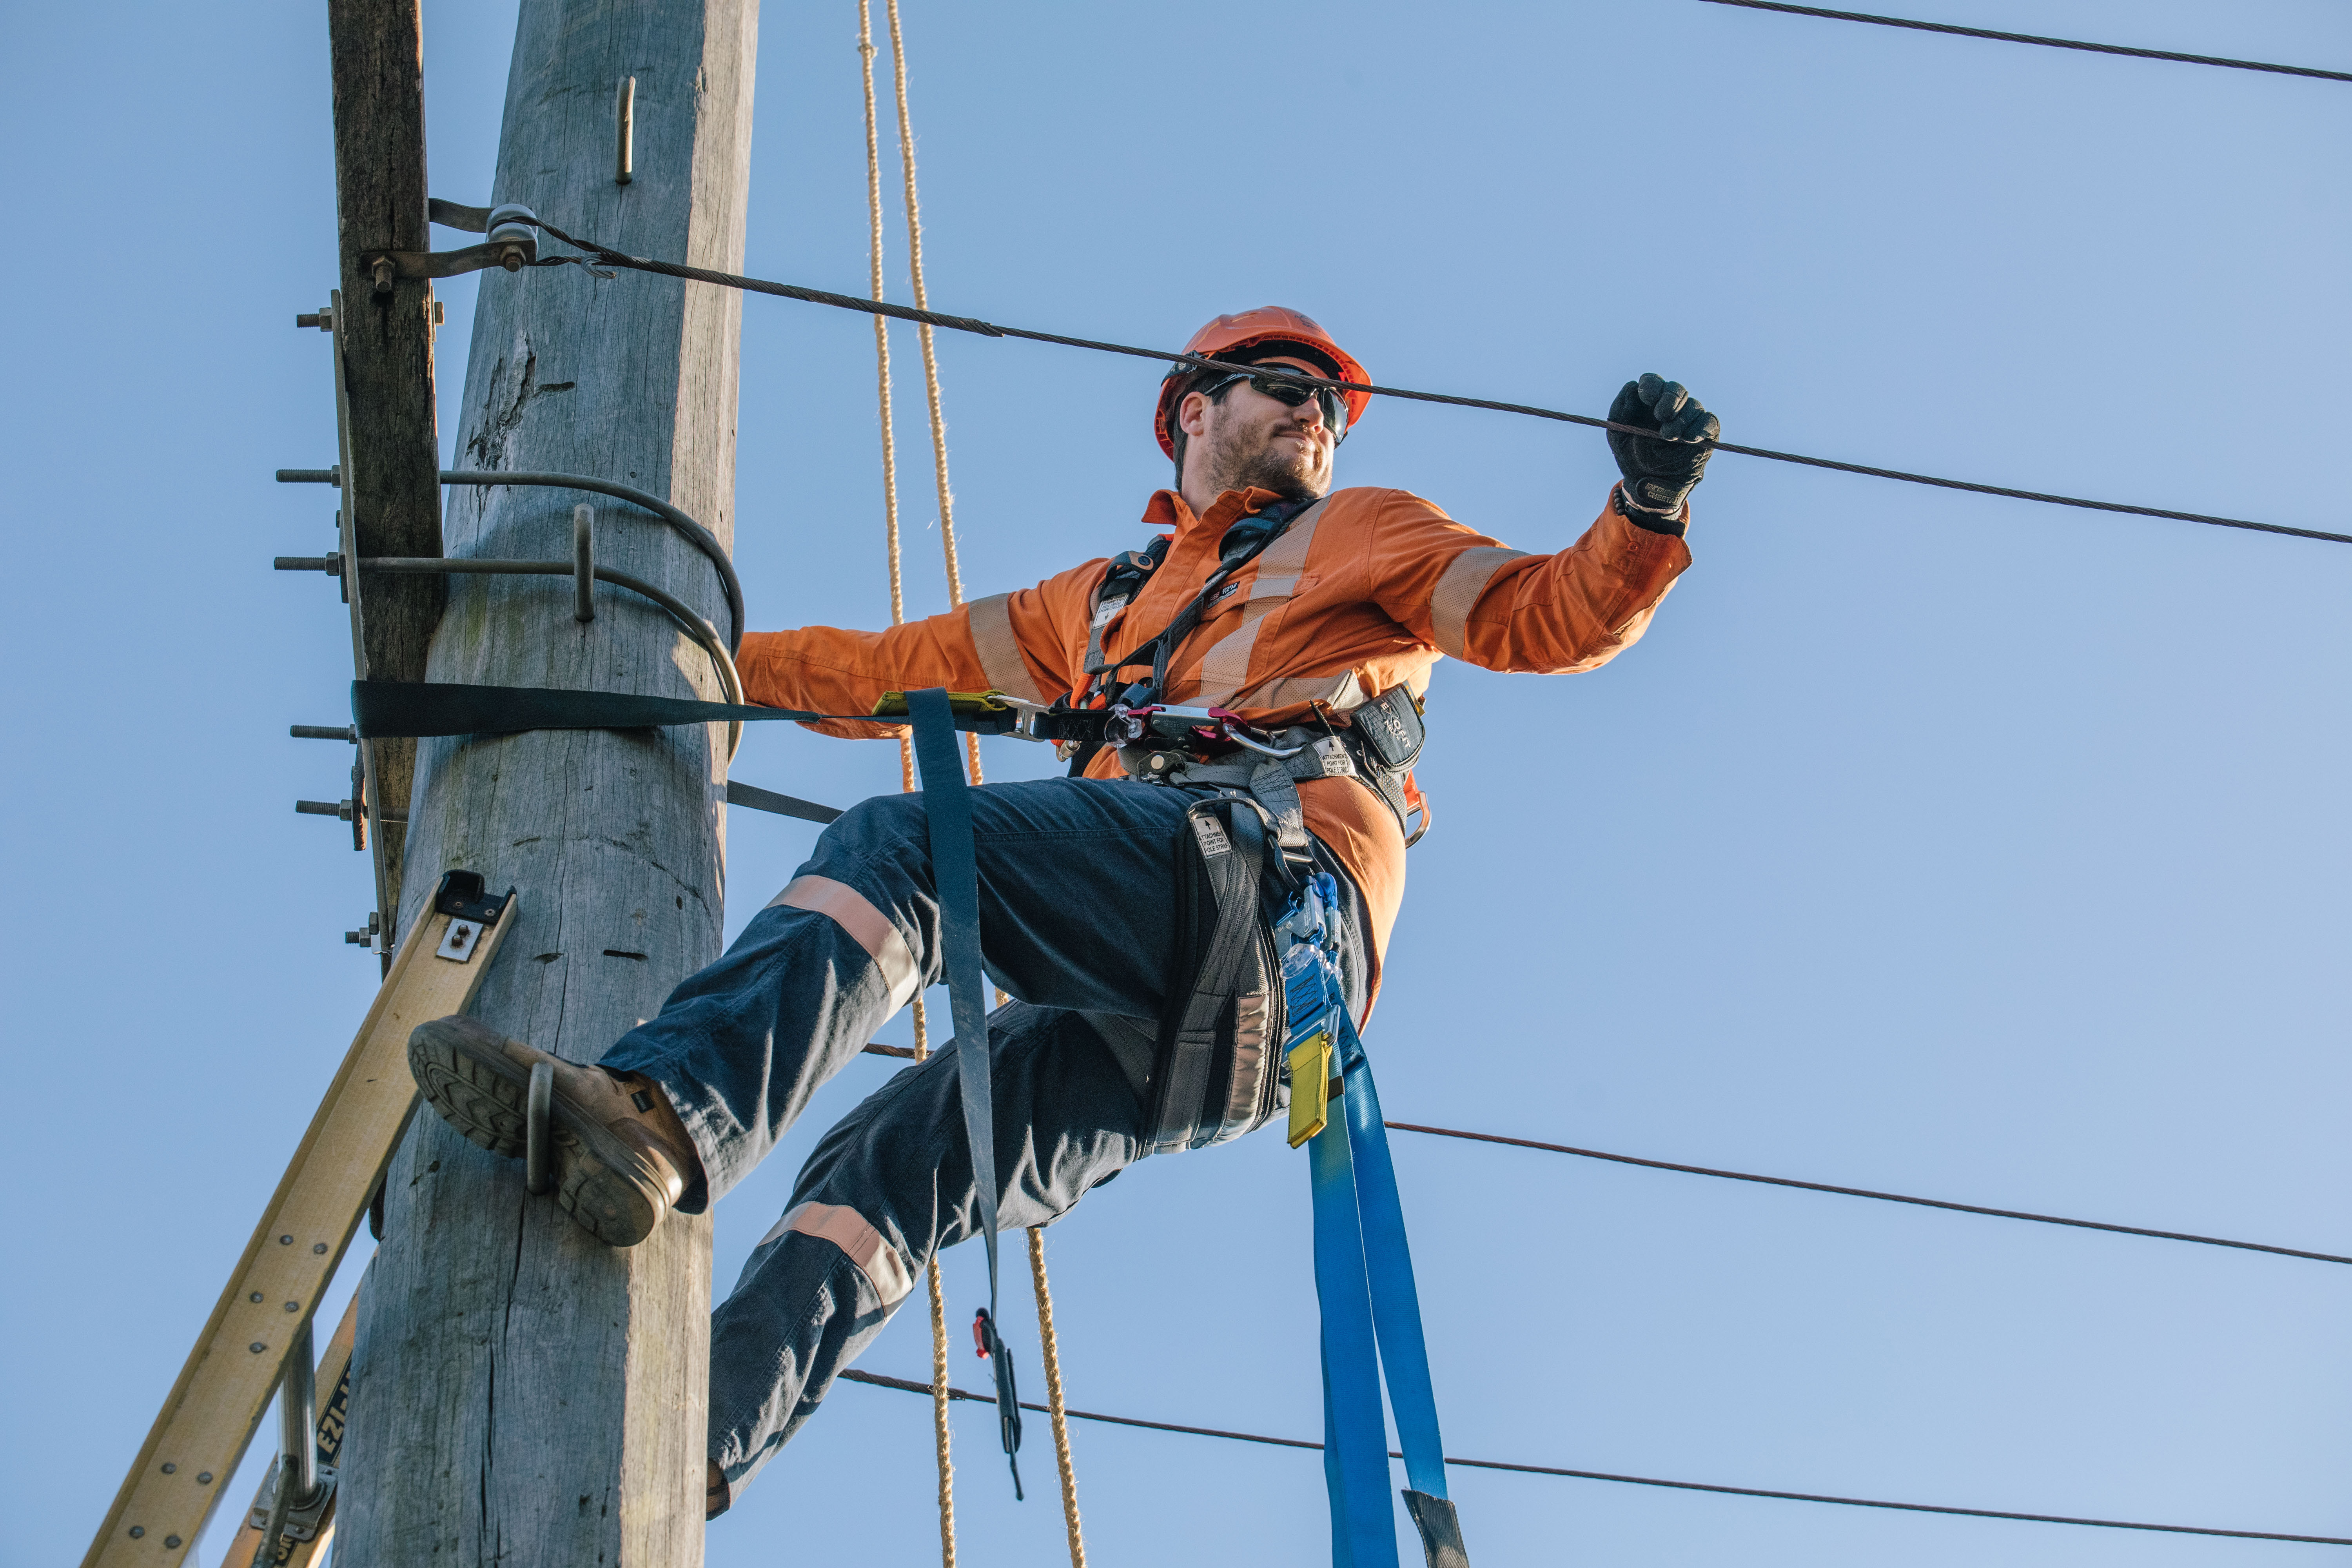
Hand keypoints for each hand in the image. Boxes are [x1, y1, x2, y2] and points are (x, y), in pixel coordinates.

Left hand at [1607, 373, 1719, 516]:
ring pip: (1693, 405)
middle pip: (1676, 389)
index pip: (1652, 382)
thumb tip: (1632, 386)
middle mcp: (1672, 405)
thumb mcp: (1618, 435)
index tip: (1648, 397)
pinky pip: (1709, 420)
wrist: (1650, 483)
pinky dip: (1699, 428)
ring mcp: (1690, 416)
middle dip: (1670, 400)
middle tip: (1662, 416)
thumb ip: (1620, 410)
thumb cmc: (1632, 456)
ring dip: (1681, 420)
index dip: (1652, 386)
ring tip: (1669, 437)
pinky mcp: (1706, 430)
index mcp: (1649, 401)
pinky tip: (1689, 438)